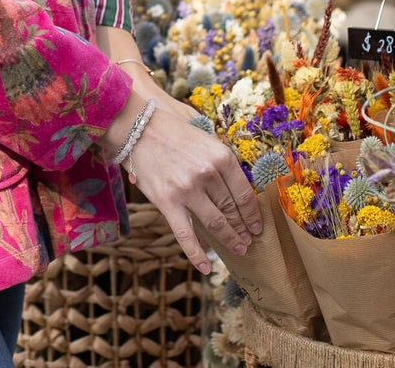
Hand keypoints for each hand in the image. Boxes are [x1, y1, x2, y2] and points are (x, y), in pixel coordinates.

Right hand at [112, 100, 261, 273]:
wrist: (138, 128)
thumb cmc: (173, 132)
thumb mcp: (205, 140)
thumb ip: (221, 163)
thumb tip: (236, 191)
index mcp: (221, 157)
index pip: (244, 194)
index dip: (252, 214)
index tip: (257, 226)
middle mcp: (208, 174)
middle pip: (231, 210)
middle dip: (242, 228)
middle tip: (247, 240)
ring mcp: (187, 190)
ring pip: (215, 224)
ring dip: (229, 239)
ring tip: (238, 249)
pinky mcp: (168, 202)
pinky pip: (186, 236)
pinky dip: (197, 255)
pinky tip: (206, 267)